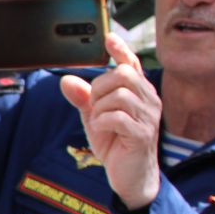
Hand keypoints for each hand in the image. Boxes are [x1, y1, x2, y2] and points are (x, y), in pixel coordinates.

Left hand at [59, 30, 161, 209]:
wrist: (128, 176)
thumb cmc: (114, 143)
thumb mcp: (94, 118)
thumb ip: (82, 99)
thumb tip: (66, 80)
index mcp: (137, 92)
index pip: (131, 64)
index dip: (120, 50)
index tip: (107, 38)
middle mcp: (148, 100)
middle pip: (123, 74)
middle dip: (99, 87)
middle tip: (93, 106)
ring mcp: (148, 116)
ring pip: (120, 95)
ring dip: (100, 107)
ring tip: (99, 121)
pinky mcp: (142, 134)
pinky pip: (118, 117)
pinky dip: (102, 122)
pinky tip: (101, 131)